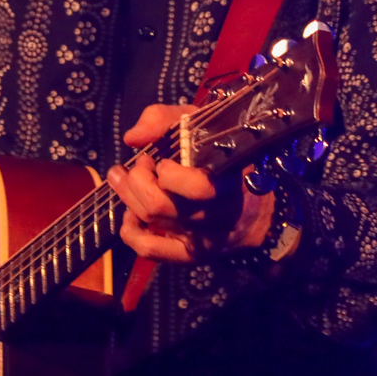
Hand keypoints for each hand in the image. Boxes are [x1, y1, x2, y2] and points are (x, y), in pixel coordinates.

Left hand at [106, 103, 273, 262]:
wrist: (253, 205)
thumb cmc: (220, 157)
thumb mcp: (200, 126)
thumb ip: (164, 120)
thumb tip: (132, 138)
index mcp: (229, 180)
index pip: (198, 188)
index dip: (168, 173)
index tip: (160, 160)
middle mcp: (218, 214)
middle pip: (161, 205)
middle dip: (138, 180)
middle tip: (140, 164)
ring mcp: (204, 239)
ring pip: (152, 221)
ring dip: (128, 197)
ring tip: (124, 179)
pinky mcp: (191, 255)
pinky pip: (151, 250)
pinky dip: (131, 233)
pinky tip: (130, 216)